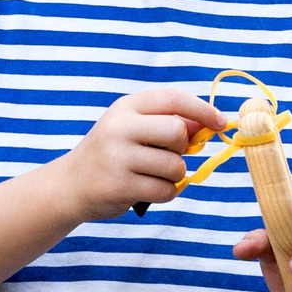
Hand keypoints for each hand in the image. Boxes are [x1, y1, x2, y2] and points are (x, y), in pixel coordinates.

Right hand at [55, 89, 228, 221]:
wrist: (70, 184)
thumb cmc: (112, 153)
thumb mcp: (135, 128)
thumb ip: (169, 122)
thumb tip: (209, 122)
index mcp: (126, 107)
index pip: (173, 99)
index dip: (203, 110)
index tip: (221, 123)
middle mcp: (119, 128)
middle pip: (177, 131)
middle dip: (182, 148)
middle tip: (167, 154)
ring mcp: (117, 157)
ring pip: (175, 166)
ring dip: (174, 175)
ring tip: (153, 175)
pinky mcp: (119, 186)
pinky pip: (165, 190)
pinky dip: (166, 192)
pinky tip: (148, 190)